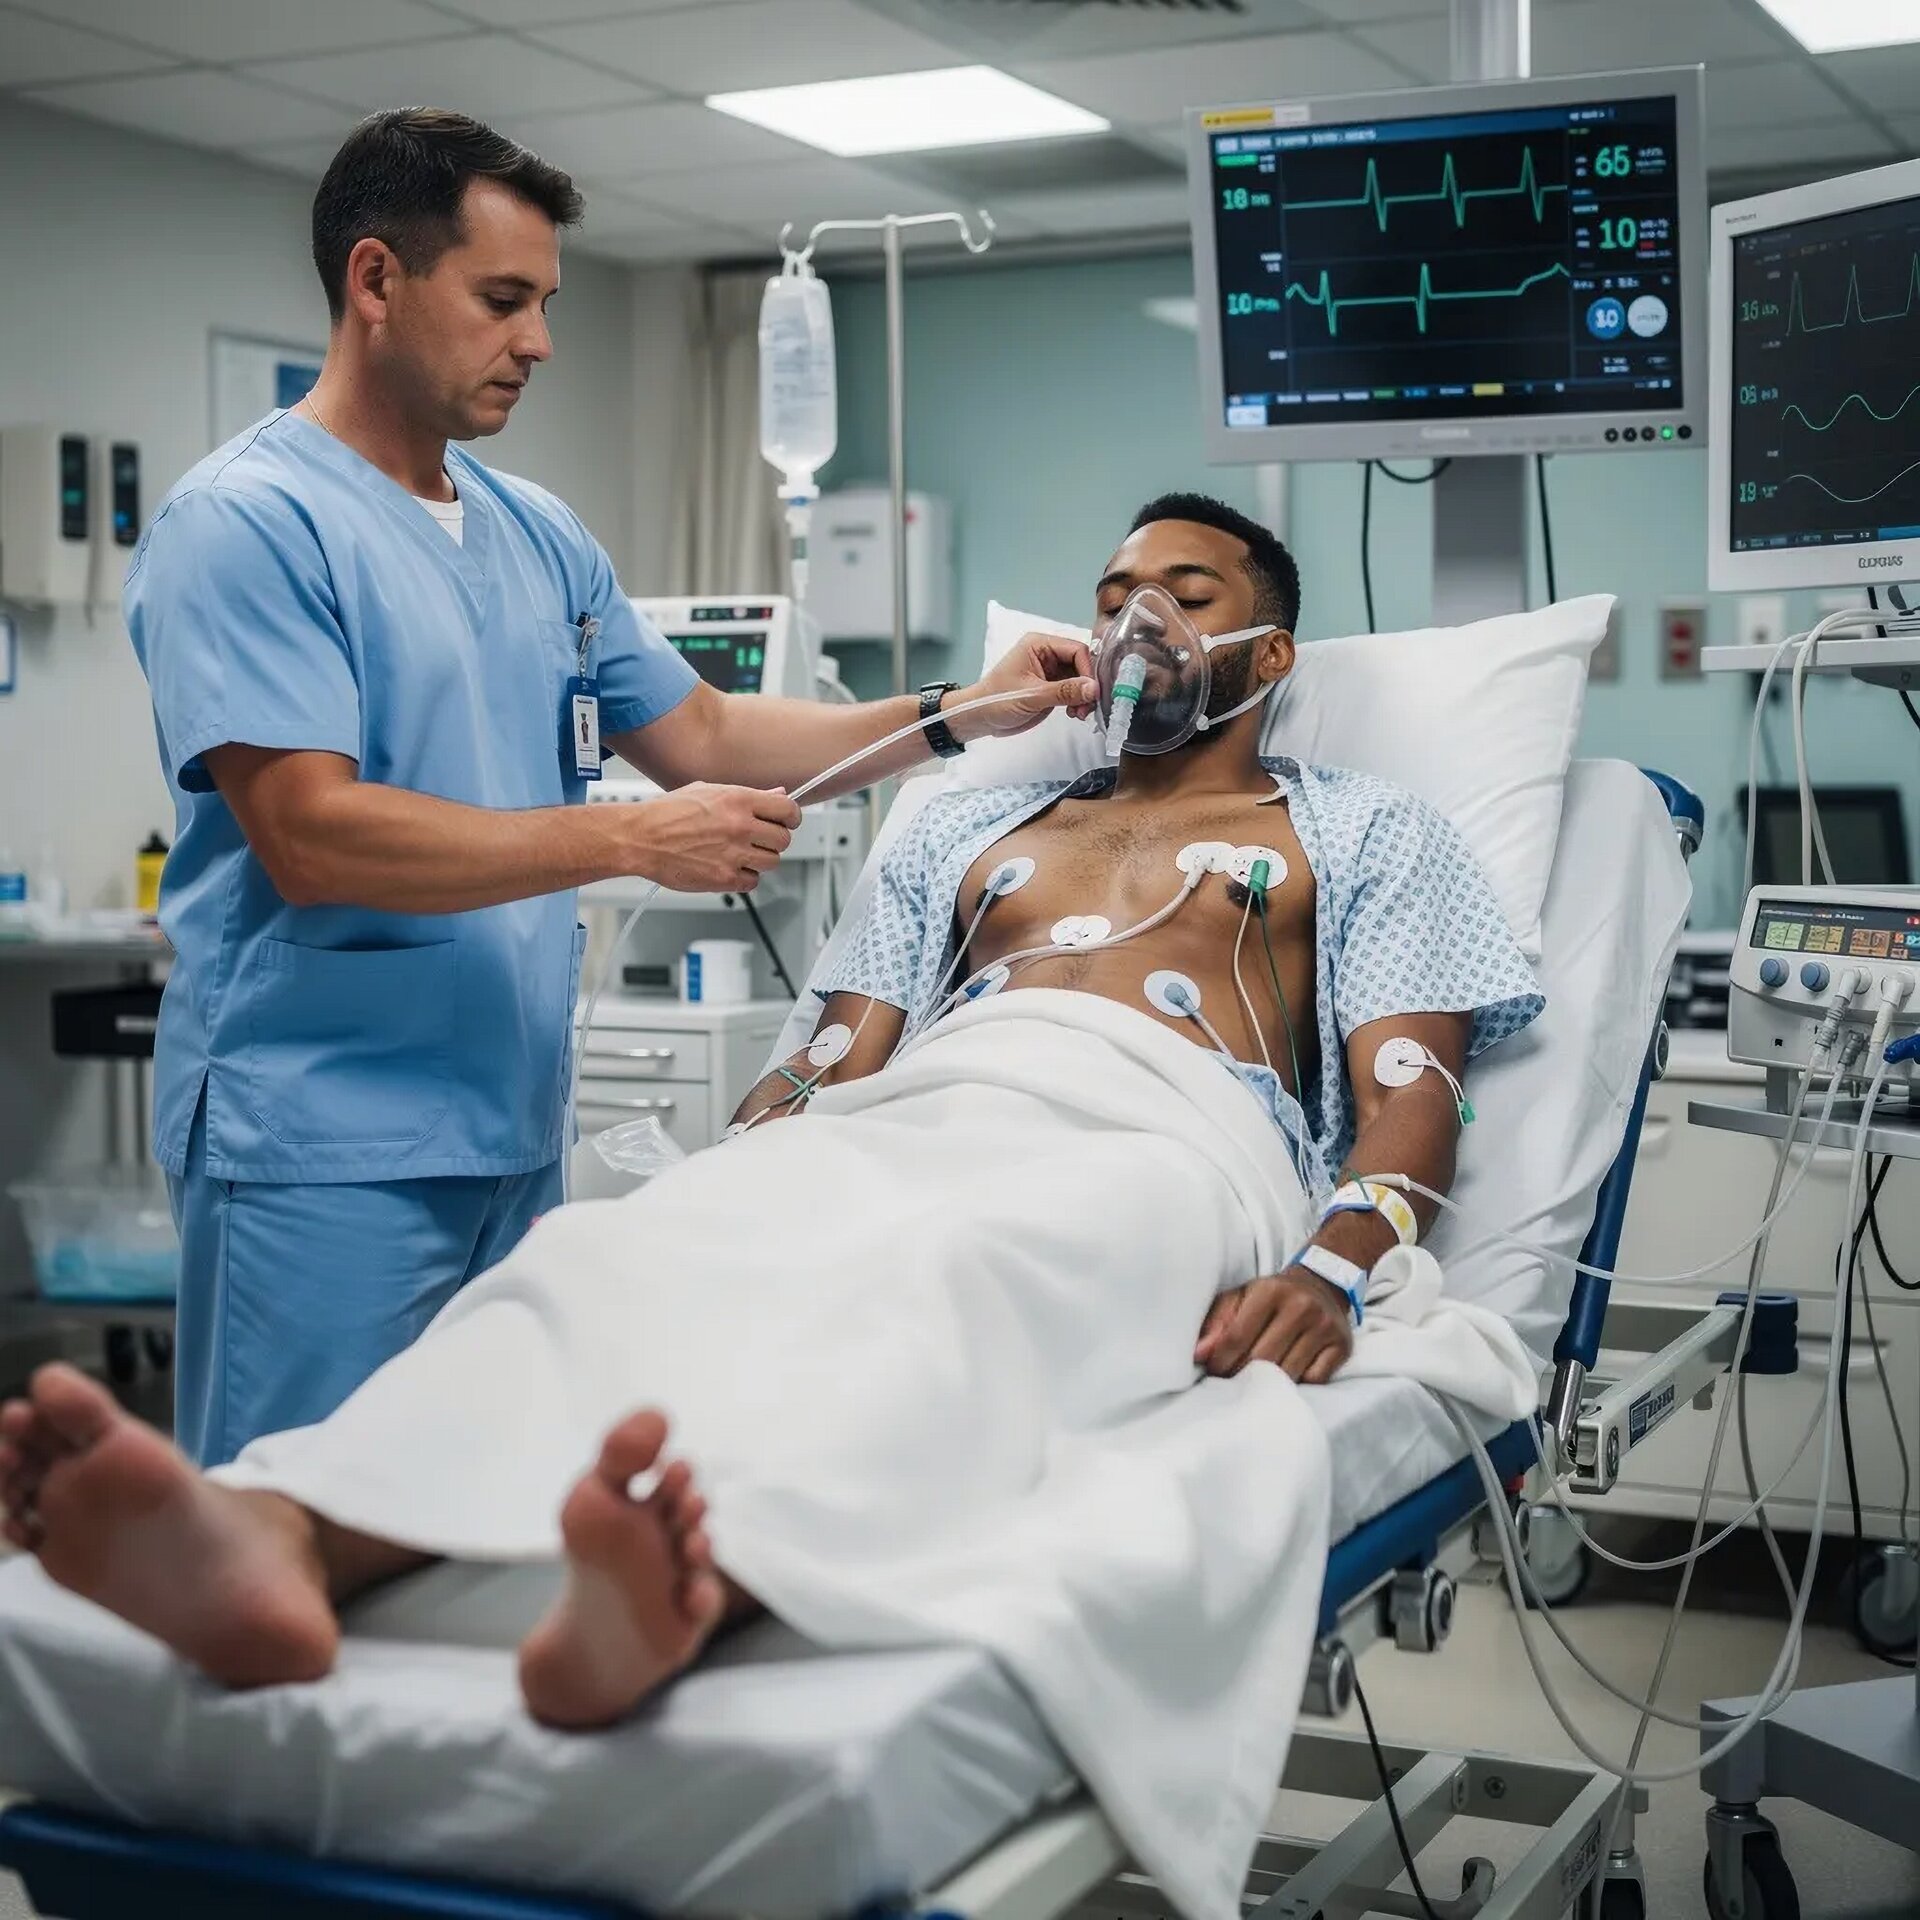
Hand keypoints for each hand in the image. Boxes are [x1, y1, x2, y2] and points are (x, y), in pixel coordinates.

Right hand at [622, 784, 800, 893]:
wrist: (639, 838)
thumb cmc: (666, 814)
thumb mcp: (708, 791)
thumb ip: (747, 795)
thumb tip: (776, 794)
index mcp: (738, 800)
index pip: (787, 809)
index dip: (791, 817)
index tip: (788, 821)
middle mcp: (740, 826)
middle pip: (783, 839)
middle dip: (774, 839)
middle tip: (759, 838)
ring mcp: (733, 854)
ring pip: (772, 862)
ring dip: (760, 859)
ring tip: (740, 853)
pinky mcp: (723, 878)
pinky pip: (751, 882)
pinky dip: (744, 877)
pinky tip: (729, 867)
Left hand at [946, 632, 1098, 743]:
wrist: (980, 718)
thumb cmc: (996, 700)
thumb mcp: (1032, 695)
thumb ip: (1064, 691)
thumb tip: (1093, 688)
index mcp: (1039, 645)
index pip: (1076, 650)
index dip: (1087, 670)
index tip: (1092, 692)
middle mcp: (1047, 654)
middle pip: (1081, 664)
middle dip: (1087, 685)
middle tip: (1088, 706)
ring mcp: (1050, 671)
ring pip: (1080, 679)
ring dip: (1084, 696)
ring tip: (1080, 713)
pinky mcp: (1052, 687)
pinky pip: (1074, 690)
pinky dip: (1078, 702)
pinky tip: (1075, 713)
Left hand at [1194, 1268, 1354, 1382]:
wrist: (1321, 1285)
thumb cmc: (1271, 1297)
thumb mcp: (1241, 1297)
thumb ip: (1217, 1323)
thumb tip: (1200, 1354)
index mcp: (1270, 1291)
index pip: (1237, 1337)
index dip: (1220, 1360)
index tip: (1213, 1370)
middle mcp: (1301, 1306)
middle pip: (1262, 1359)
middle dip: (1241, 1374)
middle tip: (1232, 1379)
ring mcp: (1325, 1327)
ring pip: (1288, 1373)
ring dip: (1268, 1384)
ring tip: (1256, 1380)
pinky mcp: (1342, 1346)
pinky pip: (1315, 1380)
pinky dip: (1298, 1383)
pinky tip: (1287, 1375)